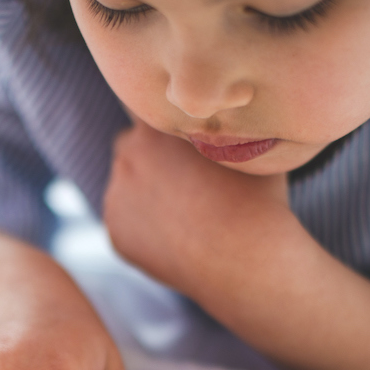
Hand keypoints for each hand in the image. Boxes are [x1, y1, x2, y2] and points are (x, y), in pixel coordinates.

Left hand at [102, 119, 288, 294]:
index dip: (166, 124)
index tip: (182, 139)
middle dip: (151, 158)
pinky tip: (173, 236)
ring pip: (127, 186)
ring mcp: (116, 197)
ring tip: (183, 212)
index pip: (148, 109)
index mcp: (155, 128)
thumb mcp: (246, 145)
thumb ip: (220, 127)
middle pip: (132, 147)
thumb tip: (226, 116)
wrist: (243, 260)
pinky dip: (143, 228)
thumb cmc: (254, 199)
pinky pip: (127, 223)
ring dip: (146, 193)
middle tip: (183, 179)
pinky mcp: (115, 234)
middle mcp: (127, 157)